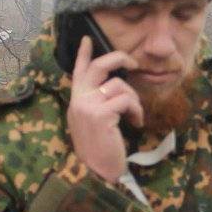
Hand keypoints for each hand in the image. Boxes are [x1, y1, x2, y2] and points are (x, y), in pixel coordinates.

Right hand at [66, 36, 141, 181]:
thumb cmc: (99, 150)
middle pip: (99, 66)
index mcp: (76, 101)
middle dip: (119, 59)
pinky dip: (136, 110)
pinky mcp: (101, 114)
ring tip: (135, 115)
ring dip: (134, 99)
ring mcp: (88, 106)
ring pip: (119, 85)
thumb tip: (115, 88)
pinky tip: (136, 123)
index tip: (88, 39)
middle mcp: (78, 100)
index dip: (84, 54)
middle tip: (134, 64)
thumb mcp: (92, 123)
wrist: (95, 173)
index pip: (78, 71)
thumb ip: (96, 104)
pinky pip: (126, 100)